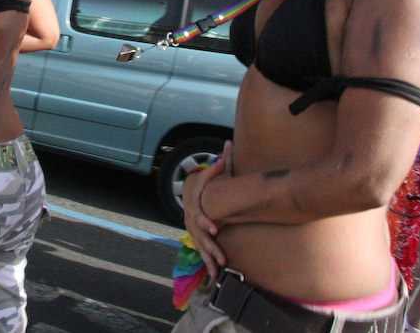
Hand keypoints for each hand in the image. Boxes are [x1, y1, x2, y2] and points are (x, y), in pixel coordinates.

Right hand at [181, 140, 231, 279]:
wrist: (190, 194)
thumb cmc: (204, 185)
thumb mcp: (210, 174)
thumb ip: (220, 162)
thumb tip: (229, 144)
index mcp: (195, 206)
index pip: (199, 215)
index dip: (205, 222)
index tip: (215, 229)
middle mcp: (192, 220)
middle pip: (200, 236)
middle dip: (210, 248)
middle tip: (222, 257)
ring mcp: (193, 230)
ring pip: (201, 247)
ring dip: (210, 260)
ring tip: (218, 272)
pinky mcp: (198, 238)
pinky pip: (203, 252)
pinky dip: (208, 263)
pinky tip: (216, 275)